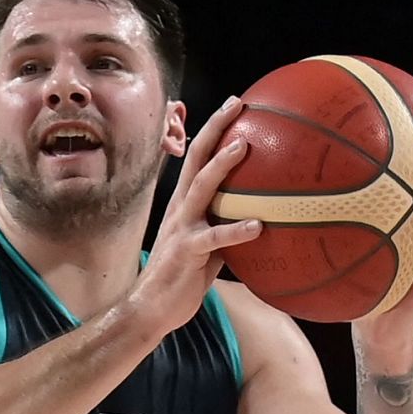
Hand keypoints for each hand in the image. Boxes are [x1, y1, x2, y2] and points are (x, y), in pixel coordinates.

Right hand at [128, 95, 263, 337]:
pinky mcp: (187, 252)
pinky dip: (235, 231)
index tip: (235, 105)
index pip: (198, 158)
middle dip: (216, 129)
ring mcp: (182, 228)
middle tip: (238, 104)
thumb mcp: (208, 247)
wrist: (150, 309)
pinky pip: (214, 238)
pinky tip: (257, 226)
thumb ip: (227, 229)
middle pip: (196, 159)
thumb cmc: (181, 279)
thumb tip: (262, 221)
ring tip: (244, 146)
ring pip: (201, 188)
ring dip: (222, 166)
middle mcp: (180, 209)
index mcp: (185, 204)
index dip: (214, 130)